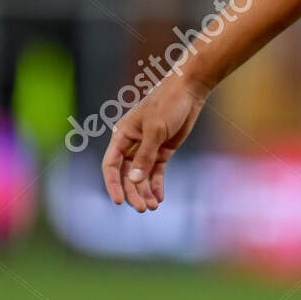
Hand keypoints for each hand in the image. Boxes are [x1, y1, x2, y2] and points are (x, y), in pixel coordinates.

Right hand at [101, 71, 208, 212]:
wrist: (189, 90)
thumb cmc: (168, 104)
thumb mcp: (155, 130)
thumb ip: (145, 155)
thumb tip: (133, 180)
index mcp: (122, 136)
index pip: (111, 165)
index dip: (112, 184)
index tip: (118, 201)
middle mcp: (132, 144)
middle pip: (127, 175)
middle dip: (133, 192)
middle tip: (142, 209)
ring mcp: (147, 148)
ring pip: (141, 176)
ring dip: (145, 192)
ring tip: (152, 207)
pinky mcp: (162, 150)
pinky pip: (156, 172)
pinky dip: (156, 185)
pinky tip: (159, 198)